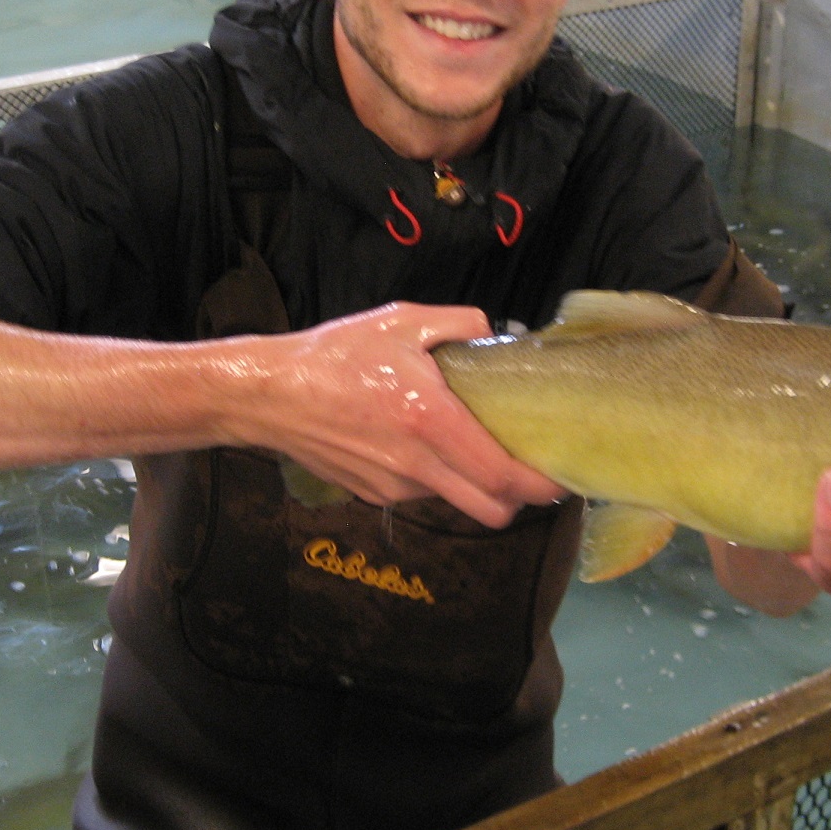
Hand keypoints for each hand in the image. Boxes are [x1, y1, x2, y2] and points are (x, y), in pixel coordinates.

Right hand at [244, 302, 566, 527]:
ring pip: (455, 499)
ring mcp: (393, 486)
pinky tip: (418, 441)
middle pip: (490, 510)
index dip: (540, 485)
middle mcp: (415, 464)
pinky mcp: (373, 494)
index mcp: (430, 420)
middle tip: (528, 469)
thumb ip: (459, 323)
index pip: (502, 476)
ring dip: (471, 481)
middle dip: (518, 499)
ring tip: (464, 440)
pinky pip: (421, 491)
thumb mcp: (402, 319)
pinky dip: (434, 475)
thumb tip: (495, 335)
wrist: (269, 394)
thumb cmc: (334, 355)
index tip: (561, 474)